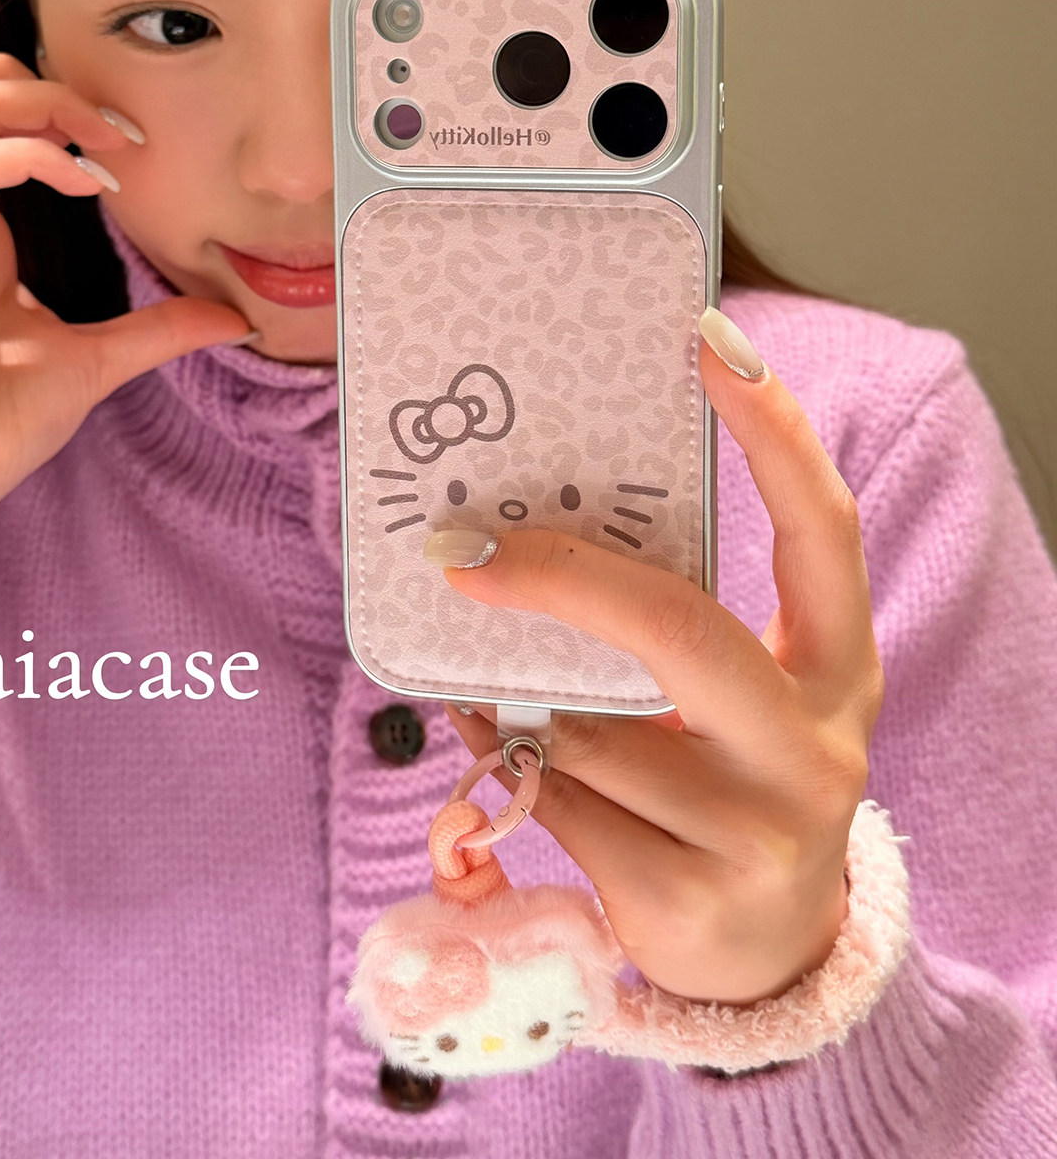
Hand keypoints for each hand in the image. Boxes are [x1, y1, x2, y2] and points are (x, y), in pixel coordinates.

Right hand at [0, 52, 251, 551]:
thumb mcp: (96, 362)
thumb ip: (157, 330)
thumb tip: (230, 318)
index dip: (64, 109)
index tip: (133, 151)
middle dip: (48, 82)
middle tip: (117, 133)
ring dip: (39, 100)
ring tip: (100, 145)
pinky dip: (32, 154)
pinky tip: (84, 185)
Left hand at [435, 311, 883, 1005]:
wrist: (766, 955)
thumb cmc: (728, 784)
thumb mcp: (726, 699)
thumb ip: (655, 627)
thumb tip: (516, 539)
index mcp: (835, 666)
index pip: (822, 528)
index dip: (775, 432)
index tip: (709, 341)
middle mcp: (814, 743)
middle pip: (681, 632)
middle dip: (560, 582)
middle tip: (462, 548)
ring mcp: (759, 827)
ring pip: (590, 730)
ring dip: (515, 701)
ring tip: (478, 679)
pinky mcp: (691, 896)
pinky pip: (559, 800)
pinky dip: (504, 763)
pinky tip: (494, 747)